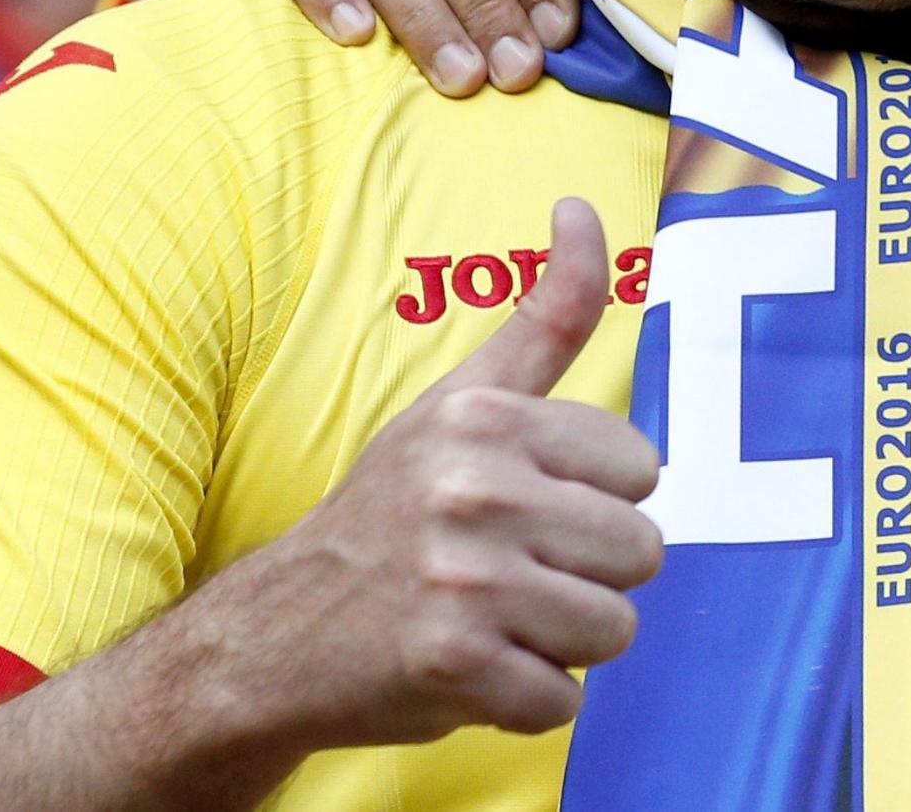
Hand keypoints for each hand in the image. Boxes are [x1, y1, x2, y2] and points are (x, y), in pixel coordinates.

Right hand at [225, 199, 659, 746]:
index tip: (529, 506)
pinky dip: (527, 699)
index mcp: (486, 420)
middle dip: (587, 574)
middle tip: (509, 574)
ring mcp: (464, 580)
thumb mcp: (460, 402)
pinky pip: (562, 698)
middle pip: (640, 550)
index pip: (642, 468)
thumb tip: (584, 211)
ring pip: (614, 627)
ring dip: (564, 641)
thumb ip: (544, 318)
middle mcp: (475, 490)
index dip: (594, 500)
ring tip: (495, 620)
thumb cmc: (389, 513)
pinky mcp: (452, 666)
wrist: (269, 638)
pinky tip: (470, 671)